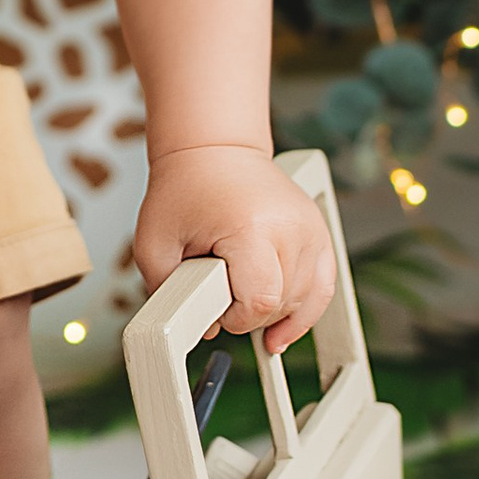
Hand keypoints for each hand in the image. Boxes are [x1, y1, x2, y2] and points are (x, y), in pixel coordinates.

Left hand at [131, 145, 333, 355]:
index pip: (261, 301)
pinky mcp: (319, 232)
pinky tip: (285, 329)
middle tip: (224, 298)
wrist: (214, 149)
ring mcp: (310, 228)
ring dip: (277, 313)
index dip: (237, 319)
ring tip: (247, 308)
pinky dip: (306, 310)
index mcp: (251, 228)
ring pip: (307, 300)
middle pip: (285, 303)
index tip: (217, 310)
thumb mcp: (154, 242)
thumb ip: (168, 291)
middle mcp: (290, 227)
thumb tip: (205, 327)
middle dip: (253, 315)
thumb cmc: (184, 189)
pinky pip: (324, 286)